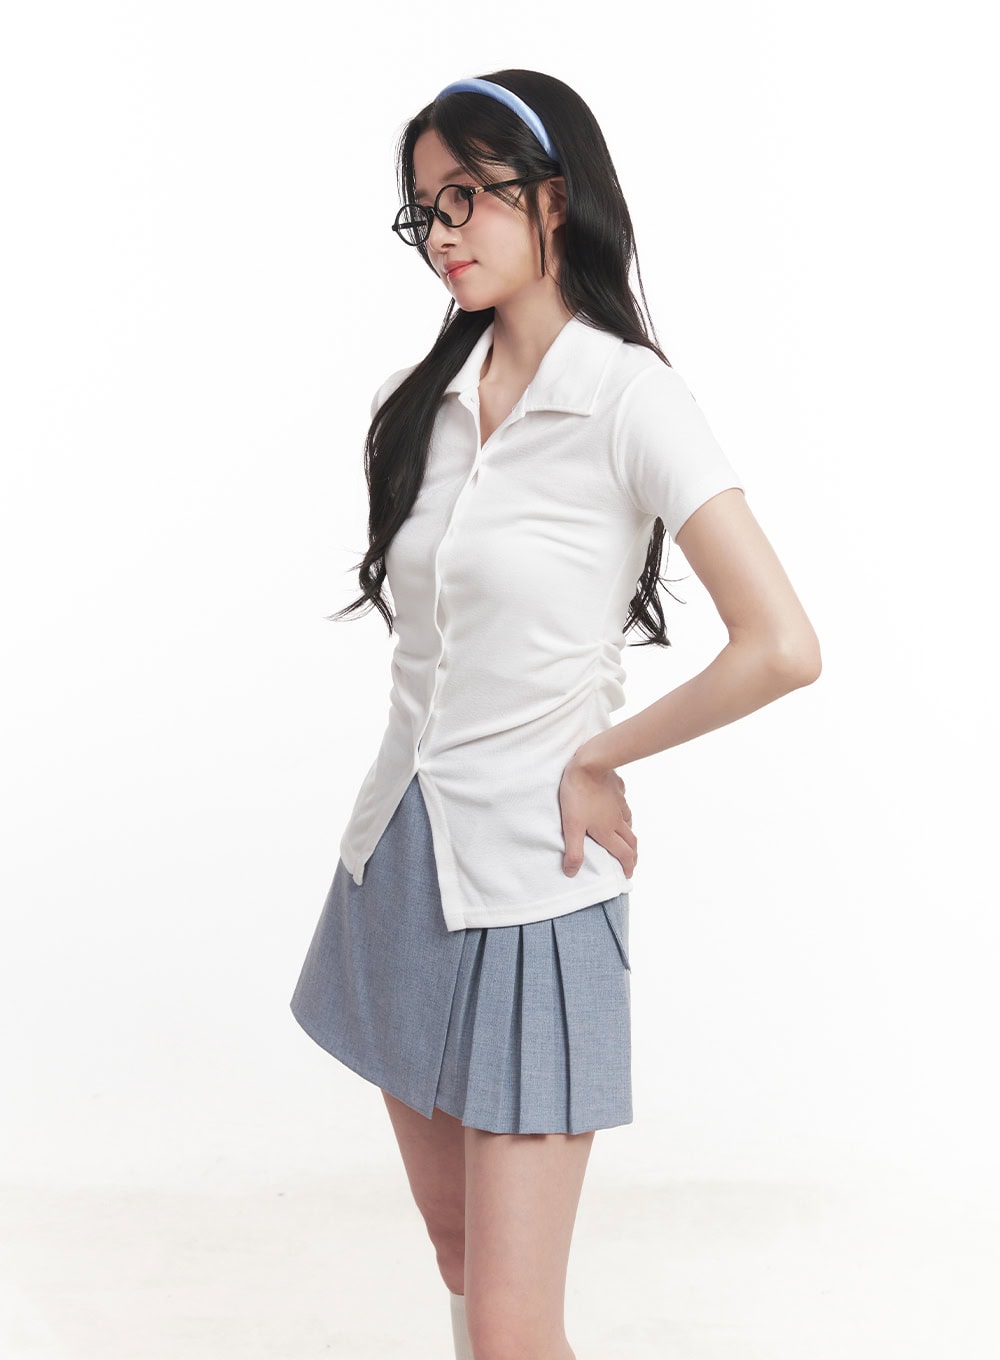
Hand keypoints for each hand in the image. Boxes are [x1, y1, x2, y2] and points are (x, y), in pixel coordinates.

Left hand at [558, 751, 637, 877]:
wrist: (588, 765)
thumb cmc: (578, 796)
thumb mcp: (572, 826)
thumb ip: (574, 851)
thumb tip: (572, 873)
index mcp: (607, 831)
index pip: (624, 853)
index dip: (628, 866)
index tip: (628, 874)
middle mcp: (617, 819)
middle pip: (631, 840)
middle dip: (633, 853)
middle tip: (630, 861)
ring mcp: (618, 803)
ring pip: (628, 822)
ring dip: (628, 833)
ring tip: (624, 837)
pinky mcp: (616, 789)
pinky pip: (623, 803)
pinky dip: (623, 811)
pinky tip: (617, 808)